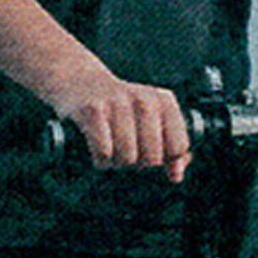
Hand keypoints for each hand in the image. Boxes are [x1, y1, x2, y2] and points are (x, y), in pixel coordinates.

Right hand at [55, 73, 190, 177]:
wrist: (79, 82)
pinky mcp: (93, 111)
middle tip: (127, 151)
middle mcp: (145, 100)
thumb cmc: (122, 111)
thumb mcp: (153, 123)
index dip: (164, 159)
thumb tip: (176, 176)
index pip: (178, 147)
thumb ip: (172, 151)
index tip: (149, 152)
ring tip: (111, 151)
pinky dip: (101, 160)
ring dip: (117, 163)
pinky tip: (97, 150)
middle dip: (138, 163)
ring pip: (128, 158)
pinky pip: (105, 153)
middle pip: (153, 158)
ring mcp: (118, 104)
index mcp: (164, 102)